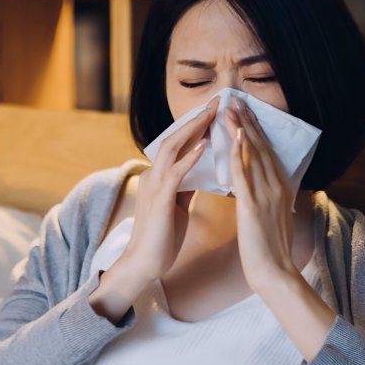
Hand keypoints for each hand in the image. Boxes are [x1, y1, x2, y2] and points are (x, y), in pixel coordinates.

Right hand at [119, 95, 220, 283]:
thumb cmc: (162, 237)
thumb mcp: (177, 205)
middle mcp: (154, 174)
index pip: (178, 143)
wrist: (145, 264)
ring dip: (194, 129)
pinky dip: (191, 157)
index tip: (217, 110)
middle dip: (197, 118)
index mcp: (159, 176)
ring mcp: (154, 185)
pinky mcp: (159, 199)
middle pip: (175, 137)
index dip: (197, 125)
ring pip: (173, 147)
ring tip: (213, 113)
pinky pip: (176, 172)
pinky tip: (206, 145)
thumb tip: (202, 171)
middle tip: (219, 101)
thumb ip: (185, 186)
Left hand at [225, 97, 299, 291]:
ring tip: (230, 109)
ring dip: (241, 129)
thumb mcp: (270, 217)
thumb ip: (265, 198)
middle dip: (248, 122)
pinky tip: (234, 136)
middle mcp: (276, 187)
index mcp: (280, 189)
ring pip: (253, 154)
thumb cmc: (269, 250)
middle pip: (261, 147)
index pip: (266, 152)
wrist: (275, 273)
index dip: (255, 131)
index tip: (245, 112)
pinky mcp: (253, 206)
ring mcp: (266, 195)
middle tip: (235, 100)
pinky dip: (239, 152)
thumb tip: (255, 186)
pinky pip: (244, 173)